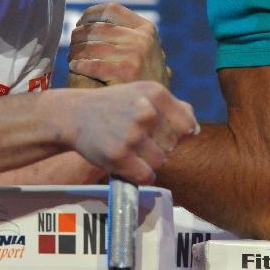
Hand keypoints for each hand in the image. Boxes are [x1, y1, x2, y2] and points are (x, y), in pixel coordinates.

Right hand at [67, 81, 198, 184]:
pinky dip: (139, 175)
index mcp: (156, 93)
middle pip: (173, 146)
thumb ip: (174, 107)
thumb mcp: (143, 93)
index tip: (159, 132)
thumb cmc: (115, 105)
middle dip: (159, 147)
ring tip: (130, 149)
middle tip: (137, 139)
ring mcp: (132, 134)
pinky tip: (127, 163)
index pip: (187, 126)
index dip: (176, 134)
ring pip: (160, 162)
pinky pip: (146, 176)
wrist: (74, 114)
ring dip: (148, 162)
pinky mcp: (118, 156)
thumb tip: (195, 130)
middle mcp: (146, 112)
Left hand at [68, 3, 171, 86]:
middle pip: (96, 28)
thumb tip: (91, 21)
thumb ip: (126, 34)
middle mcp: (141, 39)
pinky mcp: (123, 73)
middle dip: (79, 36)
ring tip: (71, 57)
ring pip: (90, 47)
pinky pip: (91, 64)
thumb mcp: (146, 50)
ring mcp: (134, 56)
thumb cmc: (145, 78)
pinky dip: (78, 64)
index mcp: (146, 29)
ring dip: (75, 51)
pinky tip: (75, 67)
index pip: (111, 10)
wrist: (156, 105)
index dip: (90, 14)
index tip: (80, 23)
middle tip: (72, 45)